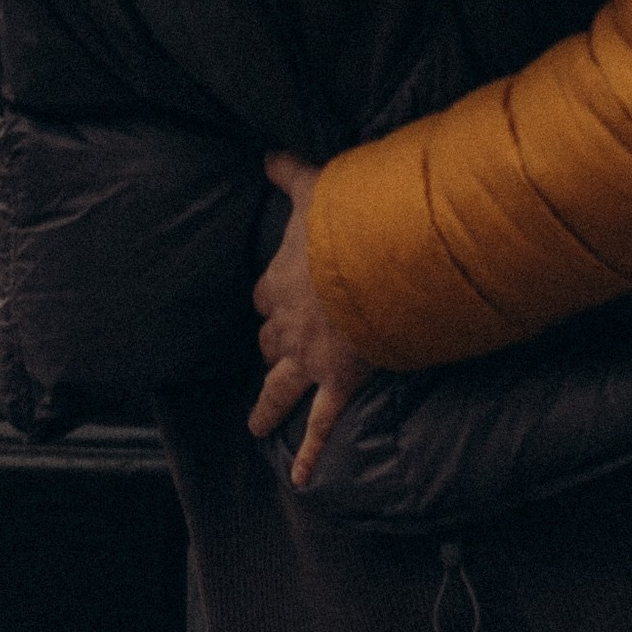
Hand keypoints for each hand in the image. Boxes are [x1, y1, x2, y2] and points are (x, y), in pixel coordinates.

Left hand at [249, 151, 375, 488]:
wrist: (375, 265)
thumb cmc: (345, 225)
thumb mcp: (313, 188)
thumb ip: (287, 172)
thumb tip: (265, 152)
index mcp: (278, 284)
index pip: (264, 297)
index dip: (271, 298)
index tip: (277, 297)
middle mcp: (287, 326)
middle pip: (270, 342)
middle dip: (274, 347)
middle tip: (278, 353)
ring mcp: (311, 359)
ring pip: (279, 388)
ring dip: (267, 406)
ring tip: (257, 424)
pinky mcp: (338, 382)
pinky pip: (321, 424)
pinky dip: (311, 453)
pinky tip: (301, 478)